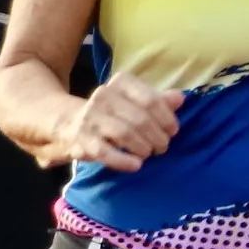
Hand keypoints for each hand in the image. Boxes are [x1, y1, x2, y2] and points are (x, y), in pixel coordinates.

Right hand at [65, 75, 183, 173]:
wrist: (69, 122)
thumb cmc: (113, 113)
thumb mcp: (135, 102)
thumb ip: (158, 100)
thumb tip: (180, 98)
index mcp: (120, 83)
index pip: (150, 99)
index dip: (166, 118)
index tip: (173, 131)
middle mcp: (103, 96)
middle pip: (140, 118)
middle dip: (157, 136)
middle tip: (163, 147)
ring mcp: (90, 117)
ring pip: (125, 133)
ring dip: (143, 148)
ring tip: (149, 154)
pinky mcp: (82, 139)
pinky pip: (104, 152)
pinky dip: (123, 160)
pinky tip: (136, 165)